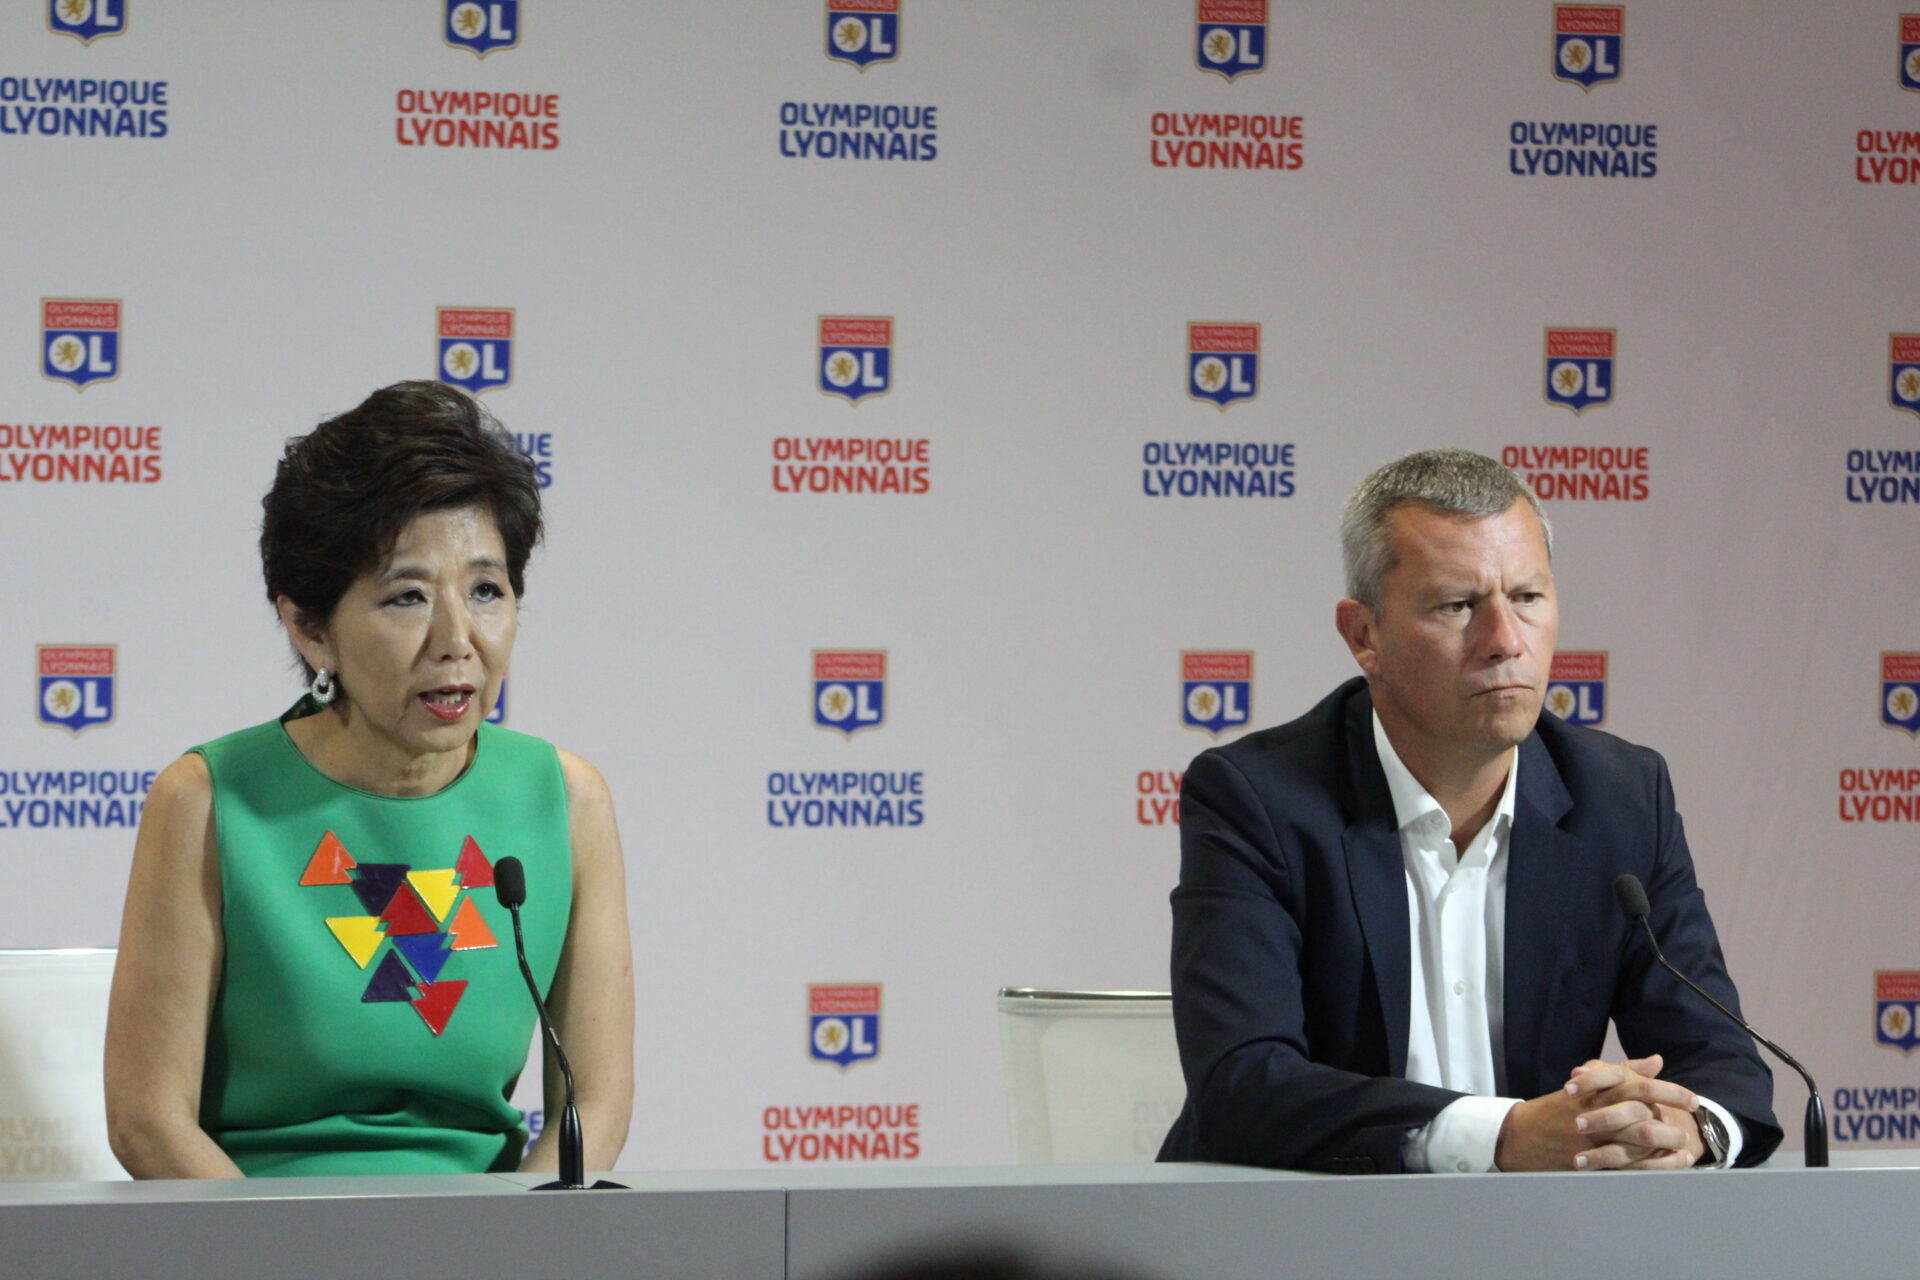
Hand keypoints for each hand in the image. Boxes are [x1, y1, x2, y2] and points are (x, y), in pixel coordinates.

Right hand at [1494, 1053, 1701, 1171]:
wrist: (1519, 1136)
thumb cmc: (1557, 1108)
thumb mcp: (1587, 1084)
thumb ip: (1622, 1071)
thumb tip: (1656, 1061)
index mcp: (1596, 1088)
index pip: (1639, 1084)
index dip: (1670, 1091)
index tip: (1692, 1098)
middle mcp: (1595, 1109)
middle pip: (1643, 1109)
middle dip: (1672, 1116)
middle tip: (1691, 1122)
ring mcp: (1592, 1136)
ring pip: (1637, 1137)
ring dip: (1666, 1142)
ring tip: (1685, 1146)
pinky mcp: (1590, 1158)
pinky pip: (1627, 1163)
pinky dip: (1652, 1165)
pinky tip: (1668, 1165)